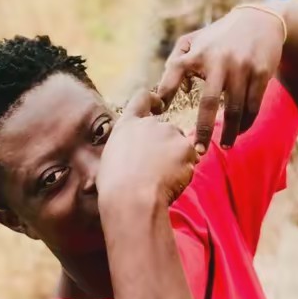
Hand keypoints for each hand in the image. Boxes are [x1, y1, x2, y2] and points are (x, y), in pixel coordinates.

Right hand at [96, 90, 198, 211]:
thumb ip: (117, 156)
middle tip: (158, 168)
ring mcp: (170, 134)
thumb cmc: (114, 188)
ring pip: (179, 143)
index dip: (153, 101)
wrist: (132, 199)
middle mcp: (150, 123)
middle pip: (165, 127)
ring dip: (176, 157)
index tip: (159, 106)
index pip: (142, 98)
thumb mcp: (107, 165)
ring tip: (164, 179)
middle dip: (165, 144)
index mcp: (127, 125)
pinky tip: (173, 183)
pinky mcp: (186, 148)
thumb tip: (106, 173)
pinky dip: (185, 170)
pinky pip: (191, 158)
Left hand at [157, 6, 284, 152]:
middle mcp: (219, 60)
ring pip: (235, 109)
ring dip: (229, 132)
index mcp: (197, 53)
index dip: (164, 94)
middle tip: (198, 151)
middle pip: (209, 103)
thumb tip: (165, 96)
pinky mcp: (261, 72)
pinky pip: (253, 105)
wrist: (262, 20)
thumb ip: (174, 63)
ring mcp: (242, 66)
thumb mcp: (193, 41)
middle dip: (203, 130)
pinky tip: (239, 132)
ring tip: (224, 147)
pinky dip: (246, 122)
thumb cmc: (218, 38)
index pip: (174, 74)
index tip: (157, 114)